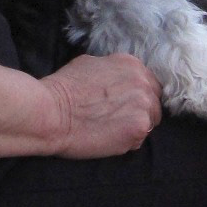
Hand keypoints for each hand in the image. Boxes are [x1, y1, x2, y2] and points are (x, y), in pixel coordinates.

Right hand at [42, 53, 161, 157]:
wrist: (52, 112)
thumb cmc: (63, 88)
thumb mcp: (89, 64)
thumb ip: (111, 70)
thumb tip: (115, 79)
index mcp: (131, 65)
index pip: (149, 82)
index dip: (138, 96)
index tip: (126, 105)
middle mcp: (142, 82)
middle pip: (154, 102)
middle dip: (140, 111)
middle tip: (119, 120)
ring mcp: (143, 106)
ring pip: (149, 122)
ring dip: (135, 127)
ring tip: (111, 131)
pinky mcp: (138, 129)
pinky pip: (139, 140)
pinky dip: (127, 142)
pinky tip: (108, 140)